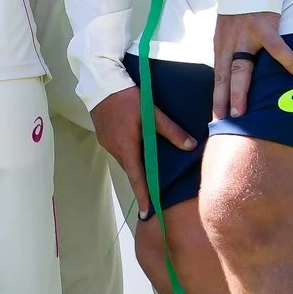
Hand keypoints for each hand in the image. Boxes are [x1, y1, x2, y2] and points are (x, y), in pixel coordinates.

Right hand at [89, 86, 197, 203]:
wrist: (102, 81)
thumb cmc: (128, 97)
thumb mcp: (152, 112)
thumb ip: (171, 131)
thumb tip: (190, 146)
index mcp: (127, 146)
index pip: (136, 177)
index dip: (143, 195)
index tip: (147, 212)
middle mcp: (114, 148)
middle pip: (130, 169)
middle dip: (141, 179)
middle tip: (153, 190)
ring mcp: (106, 142)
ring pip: (124, 159)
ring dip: (134, 164)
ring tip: (145, 165)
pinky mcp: (102, 135)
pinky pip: (118, 150)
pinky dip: (127, 153)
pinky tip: (134, 145)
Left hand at [209, 11, 292, 120]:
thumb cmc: (237, 10)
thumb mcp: (224, 32)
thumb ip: (228, 51)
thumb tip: (231, 74)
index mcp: (221, 46)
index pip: (218, 76)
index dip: (217, 96)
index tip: (216, 117)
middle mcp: (230, 44)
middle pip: (225, 76)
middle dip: (224, 99)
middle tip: (224, 120)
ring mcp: (247, 37)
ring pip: (242, 68)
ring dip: (240, 91)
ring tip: (243, 112)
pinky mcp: (265, 28)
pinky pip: (279, 49)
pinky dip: (291, 63)